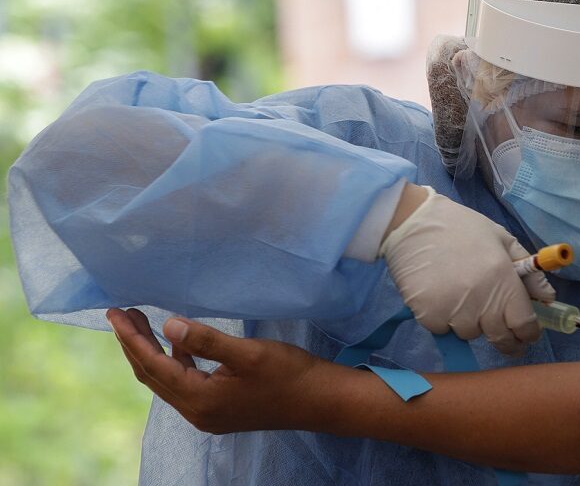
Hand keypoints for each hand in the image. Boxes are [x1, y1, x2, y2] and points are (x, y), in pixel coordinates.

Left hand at [106, 308, 329, 433]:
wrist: (319, 400)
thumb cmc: (289, 373)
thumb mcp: (248, 353)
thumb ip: (206, 340)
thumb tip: (167, 326)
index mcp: (200, 400)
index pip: (153, 365)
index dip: (131, 338)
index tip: (114, 313)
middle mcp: (197, 412)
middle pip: (152, 375)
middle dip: (134, 344)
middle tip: (120, 313)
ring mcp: (207, 414)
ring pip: (166, 380)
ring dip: (151, 352)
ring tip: (140, 323)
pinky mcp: (219, 409)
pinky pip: (184, 383)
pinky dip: (174, 361)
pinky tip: (176, 343)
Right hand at [380, 185, 554, 355]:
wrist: (413, 224)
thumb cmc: (461, 228)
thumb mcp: (501, 240)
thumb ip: (528, 272)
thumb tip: (548, 298)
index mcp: (503, 280)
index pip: (525, 325)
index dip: (529, 334)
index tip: (527, 334)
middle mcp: (482, 301)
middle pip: (501, 339)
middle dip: (506, 339)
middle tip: (501, 331)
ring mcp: (454, 312)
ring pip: (471, 334)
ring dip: (472, 323)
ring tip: (462, 296)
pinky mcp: (429, 317)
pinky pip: (444, 329)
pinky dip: (445, 319)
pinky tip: (440, 294)